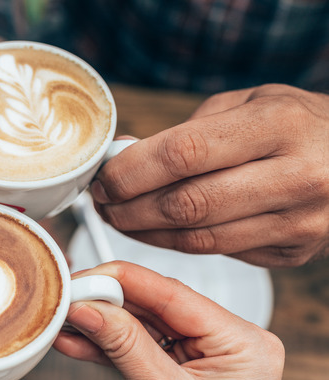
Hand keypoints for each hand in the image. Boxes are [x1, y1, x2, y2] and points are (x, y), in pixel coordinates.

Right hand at [54, 261, 283, 379]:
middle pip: (154, 305)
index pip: (173, 293)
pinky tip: (77, 342)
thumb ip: (126, 346)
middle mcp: (227, 342)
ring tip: (66, 321)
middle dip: (107, 304)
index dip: (122, 281)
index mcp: (242, 341)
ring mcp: (204, 357)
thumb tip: (90, 308)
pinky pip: (140, 348)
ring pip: (142, 326)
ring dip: (101, 326)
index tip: (84, 280)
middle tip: (68, 300)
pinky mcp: (182, 372)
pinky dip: (107, 348)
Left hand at [91, 84, 328, 266]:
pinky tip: (158, 230)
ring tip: (120, 217)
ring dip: (145, 233)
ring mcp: (299, 221)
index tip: (103, 178)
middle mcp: (296, 176)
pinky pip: (219, 254)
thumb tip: (124, 155)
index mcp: (279, 125)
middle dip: (128, 208)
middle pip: (185, 205)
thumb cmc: (299, 124)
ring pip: (198, 240)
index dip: (130, 171)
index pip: (182, 154)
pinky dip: (178, 244)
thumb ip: (188, 129)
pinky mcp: (294, 252)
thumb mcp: (250, 103)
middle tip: (102, 203)